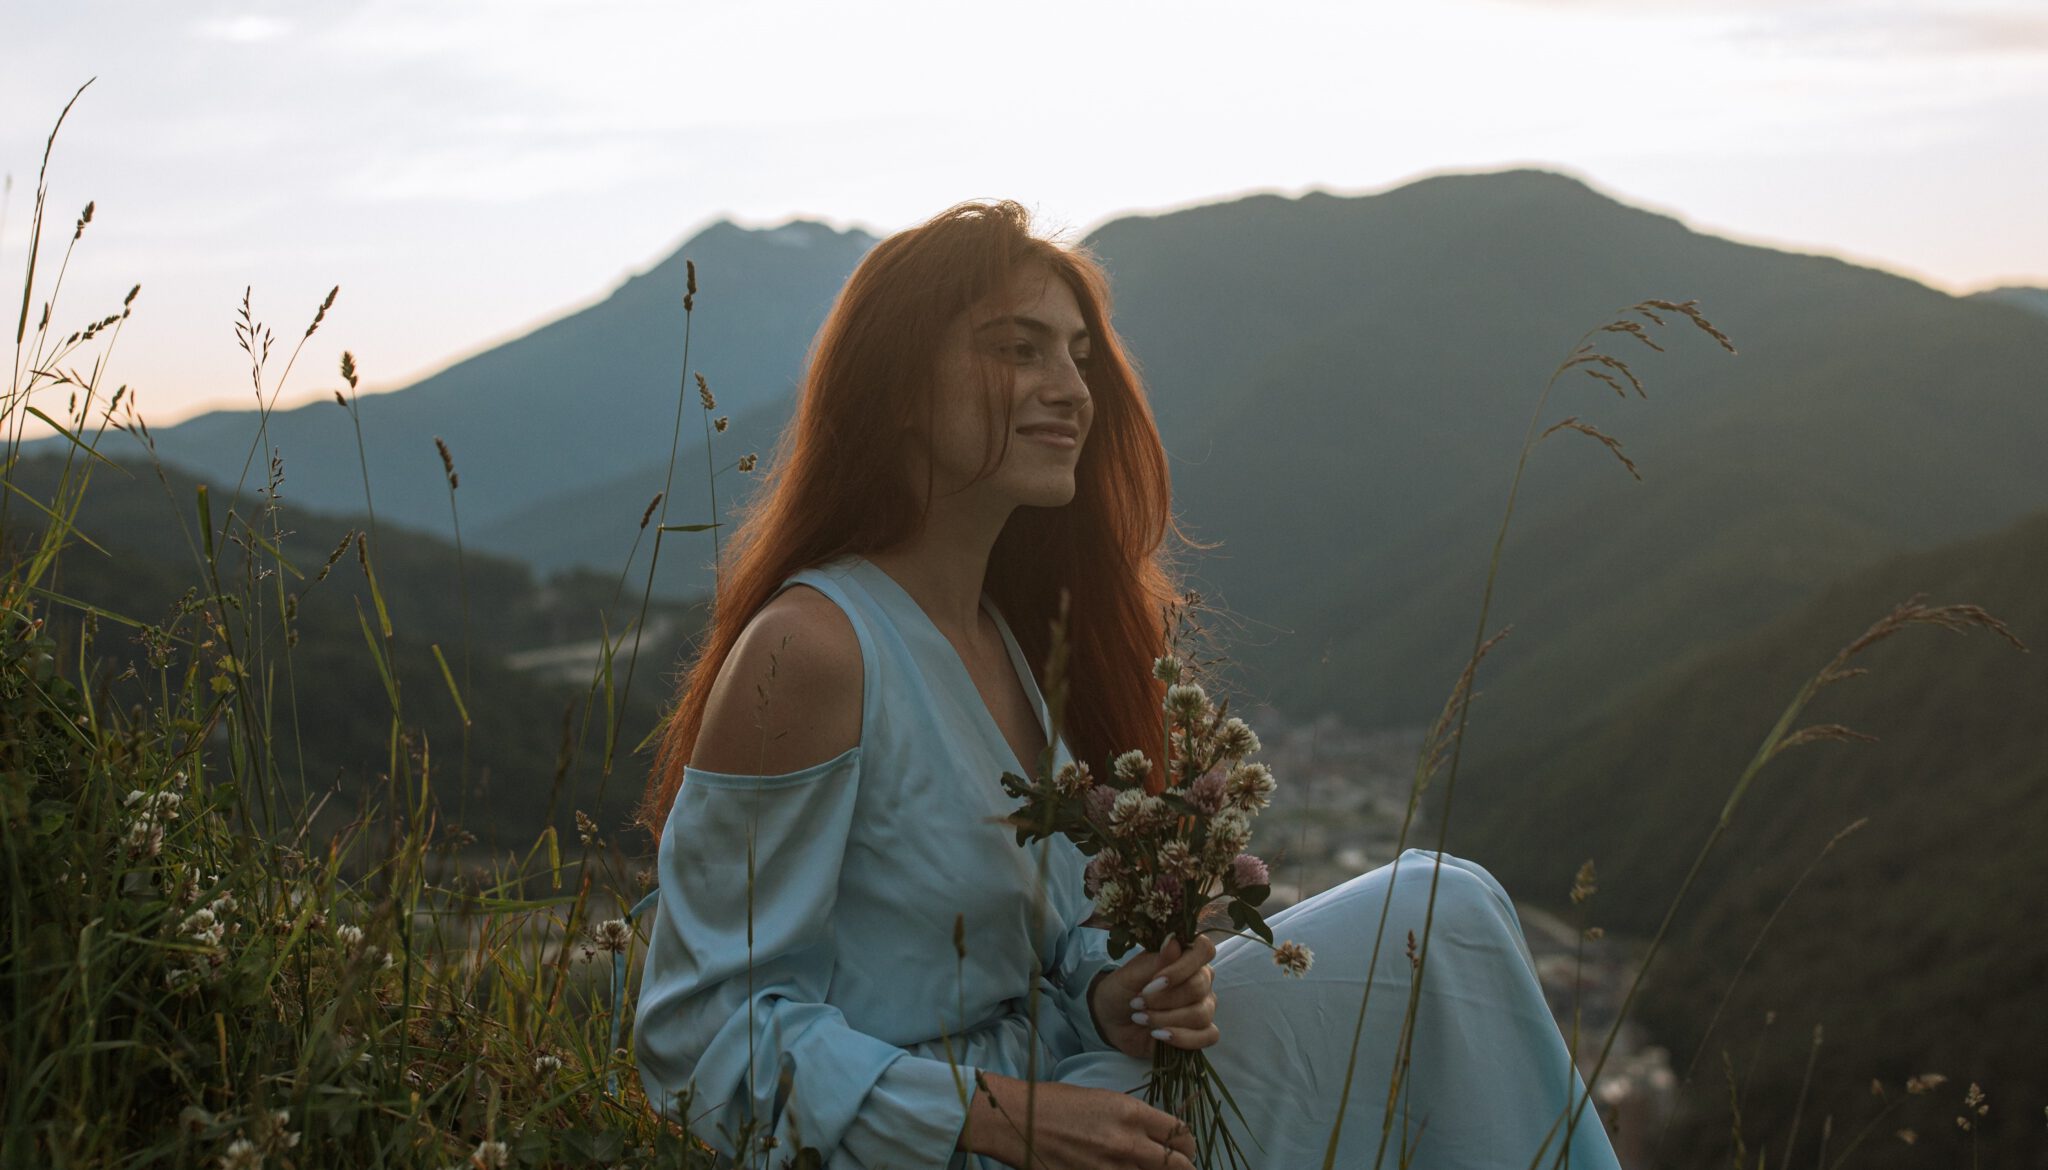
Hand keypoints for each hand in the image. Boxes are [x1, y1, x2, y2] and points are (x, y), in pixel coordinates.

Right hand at [963, 1072, 1197, 1169]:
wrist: (1016, 1119)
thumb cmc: (1056, 1103)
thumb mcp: (1103, 1100)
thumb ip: (1133, 1119)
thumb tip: (1154, 1136)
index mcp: (1131, 1113)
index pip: (1180, 1134)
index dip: (1187, 1145)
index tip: (1184, 1150)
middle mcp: (1128, 1143)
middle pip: (1178, 1166)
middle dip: (1184, 1168)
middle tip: (1181, 1168)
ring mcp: (1111, 1169)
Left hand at [1089, 934, 1219, 1061]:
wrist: (1111, 1020)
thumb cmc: (1122, 990)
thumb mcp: (1130, 975)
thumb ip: (1155, 960)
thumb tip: (1174, 940)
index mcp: (1186, 958)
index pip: (1204, 950)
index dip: (1183, 967)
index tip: (1155, 980)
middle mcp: (1201, 980)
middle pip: (1199, 987)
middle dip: (1164, 999)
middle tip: (1137, 1003)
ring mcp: (1204, 1007)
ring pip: (1200, 1014)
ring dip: (1166, 1019)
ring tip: (1141, 1019)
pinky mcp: (1201, 1032)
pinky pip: (1208, 1036)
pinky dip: (1183, 1038)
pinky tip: (1159, 1035)